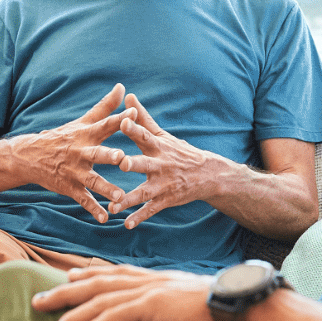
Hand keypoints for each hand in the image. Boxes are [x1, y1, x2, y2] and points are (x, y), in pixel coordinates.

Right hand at [12, 83, 135, 222]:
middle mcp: (81, 153)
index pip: (105, 125)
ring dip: (106, 188)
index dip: (119, 118)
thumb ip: (105, 107)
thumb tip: (121, 87)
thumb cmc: (64, 137)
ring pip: (93, 181)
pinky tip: (105, 218)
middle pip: (98, 154)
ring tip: (120, 196)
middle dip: (110, 156)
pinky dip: (94, 209)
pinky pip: (84, 200)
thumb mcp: (82, 122)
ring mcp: (75, 172)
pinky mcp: (70, 188)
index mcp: (87, 135)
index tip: (134, 112)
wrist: (30, 157)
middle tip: (123, 157)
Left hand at [32, 265, 215, 320]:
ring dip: (68, 317)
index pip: (117, 272)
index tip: (69, 276)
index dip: (90, 274)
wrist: (243, 307)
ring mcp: (149, 291)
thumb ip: (179, 304)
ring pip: (97, 301)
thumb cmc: (227, 309)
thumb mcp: (197, 303)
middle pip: (97, 283)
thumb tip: (177, 313)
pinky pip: (110, 319)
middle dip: (65, 292)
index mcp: (158, 278)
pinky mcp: (151, 307)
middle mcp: (149, 280)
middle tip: (38, 301)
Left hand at [108, 94, 217, 228]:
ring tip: (113, 206)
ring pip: (144, 192)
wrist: (208, 174)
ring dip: (128, 199)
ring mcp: (163, 184)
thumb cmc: (178, 151)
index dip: (134, 128)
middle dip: (133, 164)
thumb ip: (142, 117)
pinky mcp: (165, 199)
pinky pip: (151, 210)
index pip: (144, 135)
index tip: (123, 121)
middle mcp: (160, 164)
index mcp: (158, 147)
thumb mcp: (162, 134)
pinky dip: (139, 217)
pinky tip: (127, 224)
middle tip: (122, 163)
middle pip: (144, 163)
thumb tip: (127, 95)